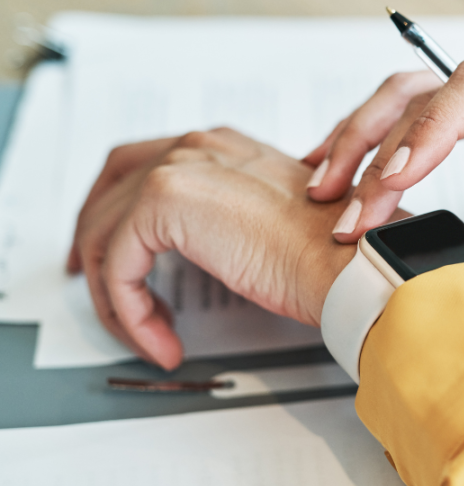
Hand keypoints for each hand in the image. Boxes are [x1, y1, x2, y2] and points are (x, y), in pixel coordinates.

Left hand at [68, 128, 360, 369]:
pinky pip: (119, 265)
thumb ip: (227, 225)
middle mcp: (198, 146)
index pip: (143, 166)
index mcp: (224, 147)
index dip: (116, 211)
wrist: (349, 261)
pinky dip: (129, 310)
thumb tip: (203, 255)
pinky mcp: (166, 200)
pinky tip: (159, 338)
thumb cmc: (332, 252)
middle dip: (93, 242)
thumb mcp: (269, 226)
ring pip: (105, 233)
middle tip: (92, 285)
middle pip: (110, 188)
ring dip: (116, 295)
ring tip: (145, 334)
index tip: (111, 253)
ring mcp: (179, 166)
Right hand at [304, 57, 463, 294]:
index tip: (397, 175)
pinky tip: (341, 164)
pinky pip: (416, 112)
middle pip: (425, 92)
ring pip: (409, 96)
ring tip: (324, 187)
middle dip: (378, 148)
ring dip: (362, 139)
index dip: (431, 128)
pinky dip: (375, 138)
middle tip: (350, 210)